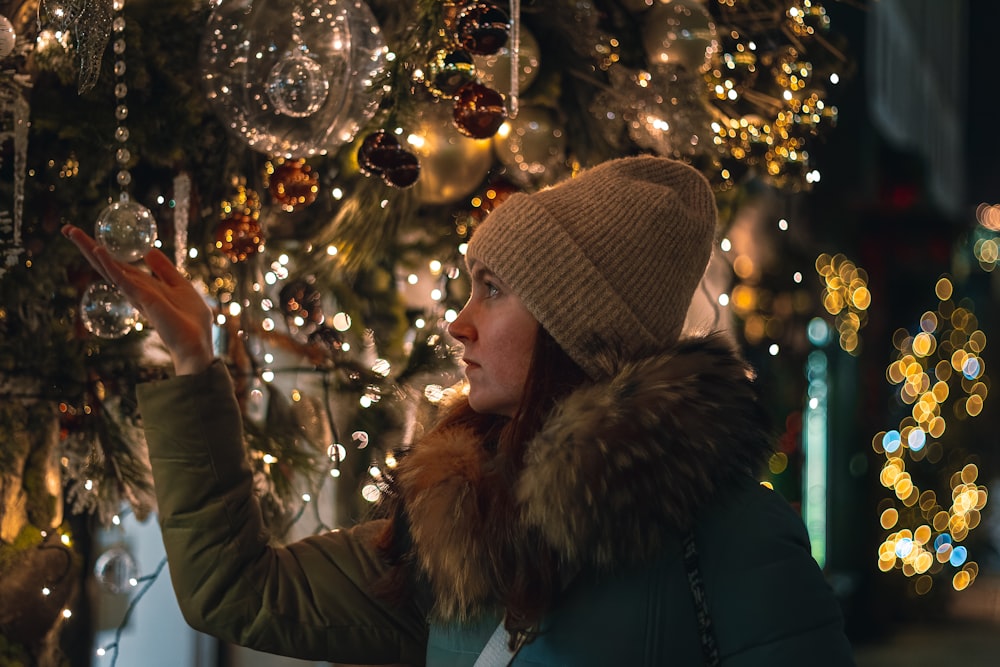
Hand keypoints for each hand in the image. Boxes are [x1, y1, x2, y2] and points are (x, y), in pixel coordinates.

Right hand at [62, 224, 214, 375]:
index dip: (104, 252)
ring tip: (72, 232)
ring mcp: (137, 294)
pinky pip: (122, 279)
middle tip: (67, 229)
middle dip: (88, 247)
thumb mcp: (180, 286)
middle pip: (107, 265)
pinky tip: (98, 250)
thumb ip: (165, 270)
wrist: (196, 343)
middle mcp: (135, 290)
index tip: (88, 235)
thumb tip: (148, 251)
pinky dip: (109, 264)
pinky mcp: (142, 299)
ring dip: (91, 250)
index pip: (119, 266)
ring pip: (109, 268)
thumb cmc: (190, 320)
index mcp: (143, 287)